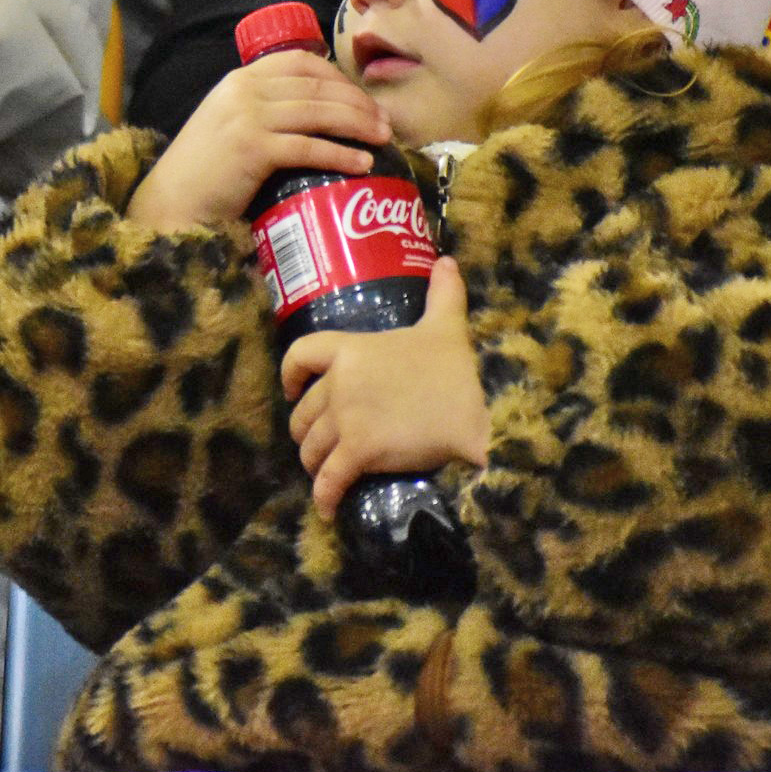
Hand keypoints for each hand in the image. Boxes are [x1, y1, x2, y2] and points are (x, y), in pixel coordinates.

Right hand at [129, 50, 390, 231]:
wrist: (171, 202)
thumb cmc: (204, 172)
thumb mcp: (228, 125)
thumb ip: (261, 112)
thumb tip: (315, 117)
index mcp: (239, 80)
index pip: (300, 62)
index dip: (338, 77)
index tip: (363, 97)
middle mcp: (243, 91)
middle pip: (316, 86)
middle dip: (357, 102)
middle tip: (385, 121)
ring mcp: (247, 117)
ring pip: (317, 112)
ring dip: (357, 124)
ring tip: (382, 138)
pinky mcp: (252, 148)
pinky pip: (308, 146)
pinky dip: (340, 153)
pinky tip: (361, 163)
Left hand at [281, 258, 488, 516]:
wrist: (479, 417)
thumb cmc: (458, 373)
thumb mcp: (447, 327)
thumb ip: (443, 294)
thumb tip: (447, 261)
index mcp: (351, 348)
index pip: (298, 355)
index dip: (290, 374)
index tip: (291, 390)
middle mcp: (339, 382)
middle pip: (302, 412)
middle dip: (307, 431)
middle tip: (319, 442)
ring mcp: (346, 419)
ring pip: (311, 446)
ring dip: (314, 463)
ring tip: (324, 472)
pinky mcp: (358, 452)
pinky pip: (328, 479)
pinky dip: (324, 497)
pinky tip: (328, 510)